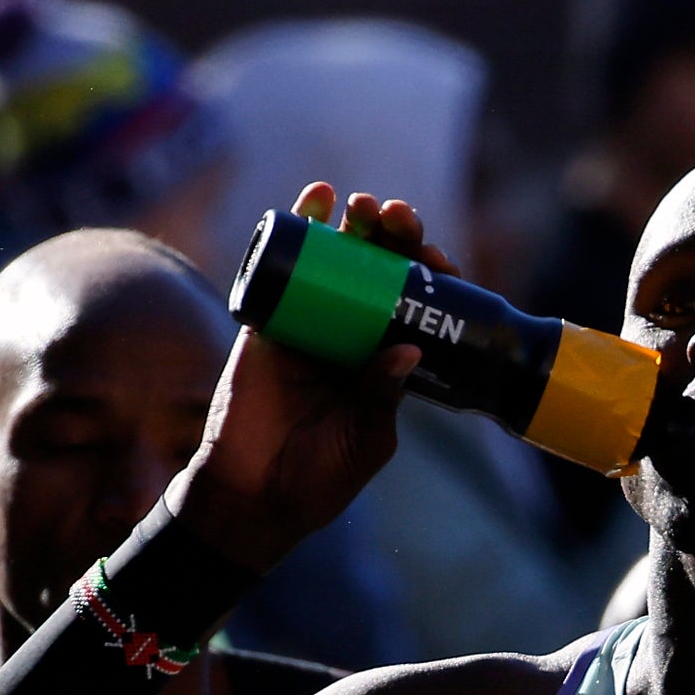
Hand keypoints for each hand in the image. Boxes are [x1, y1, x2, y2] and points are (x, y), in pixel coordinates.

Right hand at [175, 183, 431, 571]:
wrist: (255, 493)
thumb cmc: (320, 476)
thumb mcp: (366, 437)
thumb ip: (383, 395)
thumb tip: (408, 349)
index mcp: (383, 361)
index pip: (413, 305)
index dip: (427, 275)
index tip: (438, 259)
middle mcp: (349, 334)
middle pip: (376, 271)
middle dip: (391, 238)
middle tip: (399, 216)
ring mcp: (308, 323)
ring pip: (333, 259)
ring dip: (350, 224)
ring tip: (361, 204)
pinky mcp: (267, 320)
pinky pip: (281, 266)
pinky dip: (297, 228)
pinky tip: (314, 200)